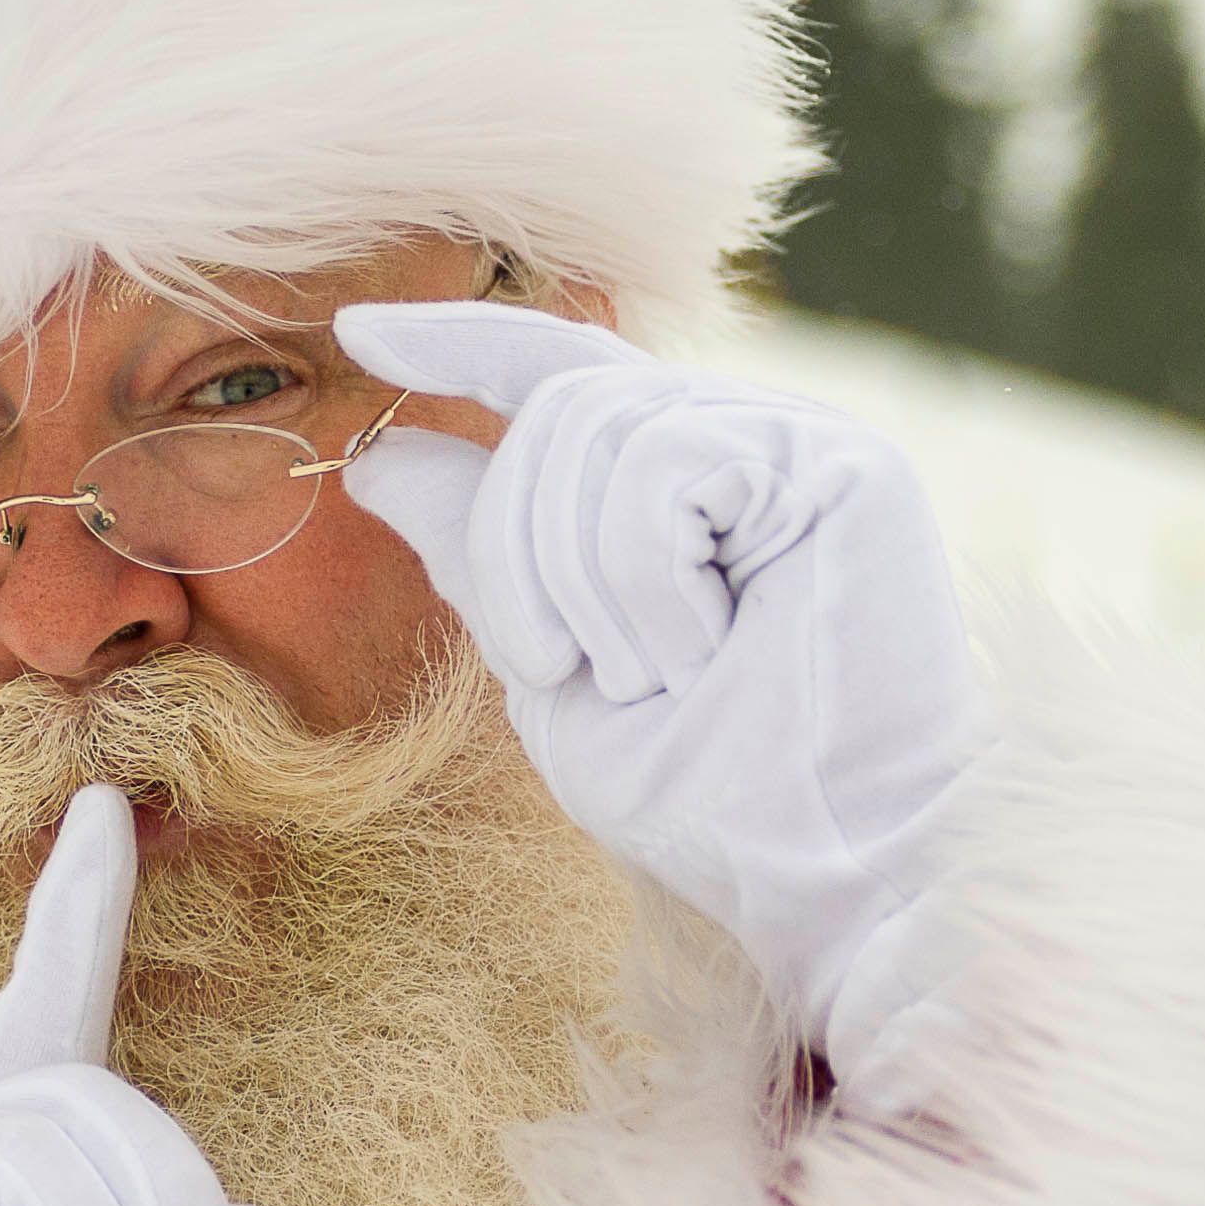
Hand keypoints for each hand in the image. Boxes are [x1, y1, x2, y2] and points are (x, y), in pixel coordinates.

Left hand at [333, 303, 984, 1095]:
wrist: (811, 872)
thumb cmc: (701, 793)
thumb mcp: (548, 661)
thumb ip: (480, 550)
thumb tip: (376, 452)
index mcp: (678, 482)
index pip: (557, 371)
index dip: (458, 342)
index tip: (357, 333)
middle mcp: (743, 441)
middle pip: (555, 403)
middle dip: (514, 548)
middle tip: (560, 669)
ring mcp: (801, 442)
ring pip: (595, 427)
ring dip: (580, 582)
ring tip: (658, 675)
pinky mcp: (847, 464)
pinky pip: (665, 465)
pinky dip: (646, 579)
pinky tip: (711, 648)